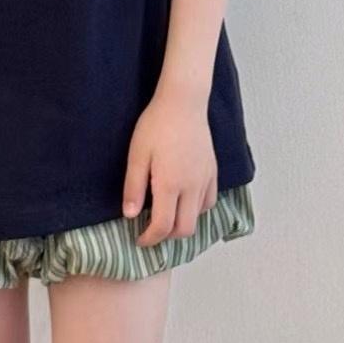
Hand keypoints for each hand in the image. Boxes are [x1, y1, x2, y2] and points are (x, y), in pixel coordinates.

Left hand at [122, 85, 218, 247]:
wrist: (183, 103)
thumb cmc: (156, 126)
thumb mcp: (137, 155)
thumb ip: (133, 188)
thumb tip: (130, 216)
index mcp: (170, 185)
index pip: (163, 226)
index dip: (149, 239)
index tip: (139, 239)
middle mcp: (192, 187)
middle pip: (185, 229)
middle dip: (167, 236)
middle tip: (151, 230)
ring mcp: (205, 179)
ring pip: (199, 217)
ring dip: (182, 223)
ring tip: (167, 215)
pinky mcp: (213, 171)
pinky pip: (209, 201)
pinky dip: (197, 209)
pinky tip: (184, 201)